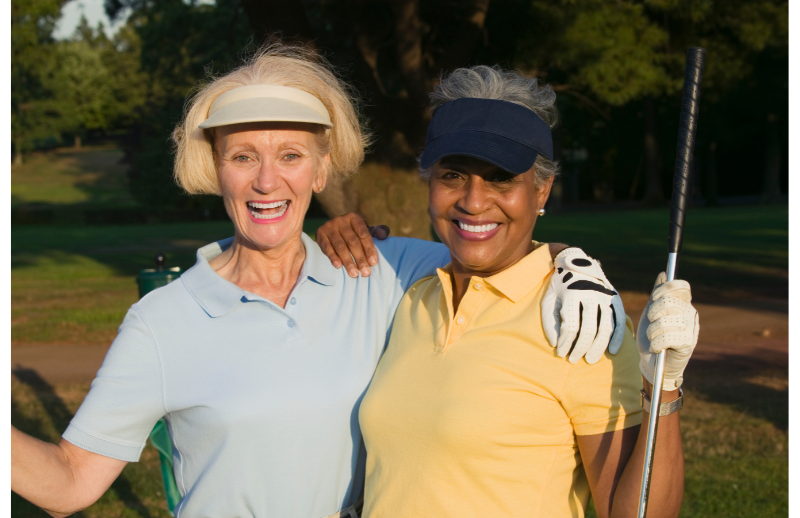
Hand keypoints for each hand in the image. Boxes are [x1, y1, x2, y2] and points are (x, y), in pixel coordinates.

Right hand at [315, 212, 389, 276]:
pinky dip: (333, 257)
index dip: (369, 249)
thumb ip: (377, 231)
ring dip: (348, 261)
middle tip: (365, 272)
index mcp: (354, 218)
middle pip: (352, 241)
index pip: (364, 234)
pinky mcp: (320, 234)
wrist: (331, 230)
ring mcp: (329, 226)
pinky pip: (327, 247)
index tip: (373, 263)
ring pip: (340, 246)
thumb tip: (383, 234)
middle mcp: (341, 220)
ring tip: (354, 274)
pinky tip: (338, 266)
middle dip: (360, 258)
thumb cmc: (353, 233)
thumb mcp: (364, 230)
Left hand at [542, 248, 625, 363]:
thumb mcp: (549, 299)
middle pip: (588, 329)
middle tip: (574, 360)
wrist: (577, 263)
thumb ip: (549, 321)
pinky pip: (618, 321)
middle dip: (580, 348)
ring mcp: (605, 296)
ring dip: (598, 347)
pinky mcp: (614, 299)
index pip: (570, 326)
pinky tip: (613, 351)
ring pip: (605, 327)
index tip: (561, 353)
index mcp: (572, 294)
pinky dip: (618, 337)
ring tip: (590, 359)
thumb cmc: (559, 286)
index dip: (566, 343)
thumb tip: (555, 344)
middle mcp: (591, 295)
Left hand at [637, 272, 698, 390]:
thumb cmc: (652, 336)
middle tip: (651, 323)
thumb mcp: (651, 313)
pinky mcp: (688, 343)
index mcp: (683, 303)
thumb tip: (663, 274)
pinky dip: (656, 344)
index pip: (681, 286)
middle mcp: (690, 313)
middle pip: (668, 301)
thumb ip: (657, 294)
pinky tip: (657, 348)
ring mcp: (691, 328)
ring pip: (664, 320)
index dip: (665, 289)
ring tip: (653, 338)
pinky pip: (667, 337)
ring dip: (652, 332)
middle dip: (652, 313)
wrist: (652, 363)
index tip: (654, 298)